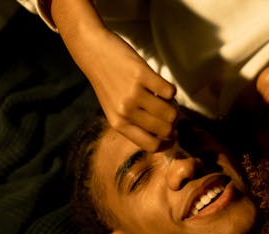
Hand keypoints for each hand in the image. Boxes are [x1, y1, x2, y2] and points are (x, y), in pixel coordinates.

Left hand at [84, 30, 178, 150]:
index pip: (151, 146)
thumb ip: (133, 123)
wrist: (93, 52)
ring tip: (167, 99)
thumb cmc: (108, 83)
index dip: (167, 143)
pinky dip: (170, 89)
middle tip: (170, 111)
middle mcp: (125, 112)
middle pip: (165, 130)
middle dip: (173, 122)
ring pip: (171, 112)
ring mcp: (133, 93)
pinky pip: (170, 91)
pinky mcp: (141, 74)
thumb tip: (166, 134)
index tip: (173, 135)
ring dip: (174, 106)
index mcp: (118, 124)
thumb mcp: (114, 110)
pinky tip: (161, 85)